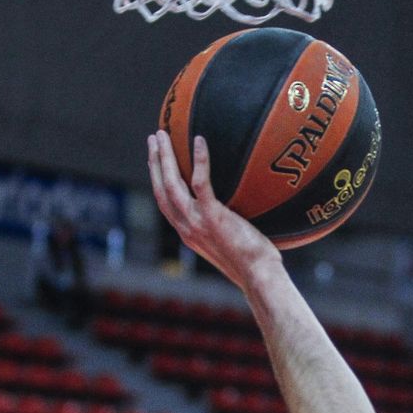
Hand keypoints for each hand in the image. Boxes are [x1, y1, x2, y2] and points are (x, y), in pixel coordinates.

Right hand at [147, 130, 280, 289]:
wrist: (258, 277)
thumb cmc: (254, 263)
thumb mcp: (230, 243)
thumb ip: (224, 226)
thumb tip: (238, 208)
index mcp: (188, 233)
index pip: (165, 202)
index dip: (157, 179)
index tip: (155, 160)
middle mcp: (187, 227)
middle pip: (161, 189)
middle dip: (155, 162)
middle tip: (154, 138)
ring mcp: (197, 222)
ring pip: (172, 184)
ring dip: (165, 157)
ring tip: (162, 135)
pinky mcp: (213, 218)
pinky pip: (202, 183)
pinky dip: (199, 160)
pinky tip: (200, 141)